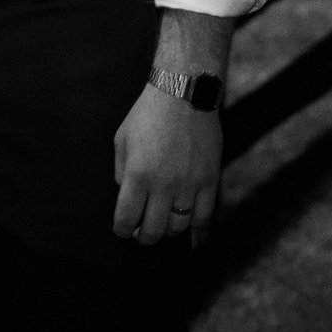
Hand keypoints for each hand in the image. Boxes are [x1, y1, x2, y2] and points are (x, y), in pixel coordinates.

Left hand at [110, 78, 219, 248]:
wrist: (184, 94)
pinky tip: (188, 227)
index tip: (123, 230)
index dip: (122, 230)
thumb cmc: (147, 115)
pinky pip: (204, 217)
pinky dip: (195, 228)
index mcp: (137, 174)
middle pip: (153, 231)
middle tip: (142, 234)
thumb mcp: (122, 140)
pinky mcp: (210, 180)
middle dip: (144, 237)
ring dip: (168, 230)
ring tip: (163, 223)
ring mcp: (189, 184)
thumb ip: (121, 173)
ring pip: (178, 227)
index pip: (127, 219)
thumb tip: (126, 198)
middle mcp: (164, 184)